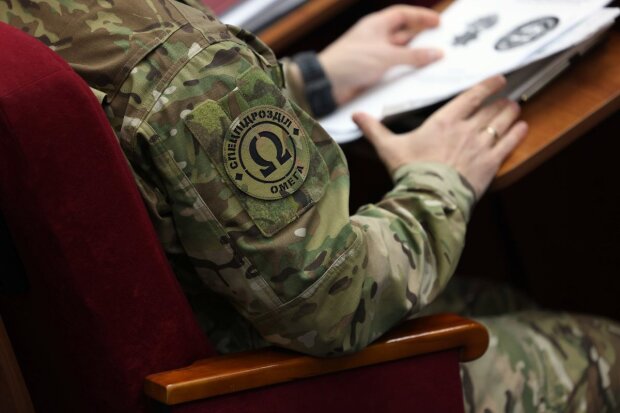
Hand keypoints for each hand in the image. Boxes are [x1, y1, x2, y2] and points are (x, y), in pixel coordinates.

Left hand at [319, 5, 442, 105]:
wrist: (326, 84)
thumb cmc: (350, 62)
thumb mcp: (386, 56)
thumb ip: (412, 56)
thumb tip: (435, 53)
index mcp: (376, 25)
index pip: (402, 15)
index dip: (420, 16)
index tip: (437, 22)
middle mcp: (375, 38)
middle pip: (403, 33)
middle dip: (421, 37)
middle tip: (440, 41)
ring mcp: (373, 55)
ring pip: (399, 52)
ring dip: (414, 55)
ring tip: (433, 59)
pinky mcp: (371, 71)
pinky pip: (392, 67)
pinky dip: (404, 69)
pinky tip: (415, 74)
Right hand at [352, 76, 527, 197]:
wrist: (428, 197)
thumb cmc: (409, 172)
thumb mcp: (388, 148)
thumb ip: (374, 129)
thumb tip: (356, 115)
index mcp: (445, 121)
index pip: (472, 96)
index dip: (487, 85)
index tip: (499, 79)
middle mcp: (467, 129)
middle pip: (490, 109)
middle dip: (500, 102)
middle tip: (506, 98)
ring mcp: (481, 146)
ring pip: (502, 123)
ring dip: (510, 113)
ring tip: (515, 108)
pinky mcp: (490, 164)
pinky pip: (509, 143)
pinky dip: (517, 133)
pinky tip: (522, 127)